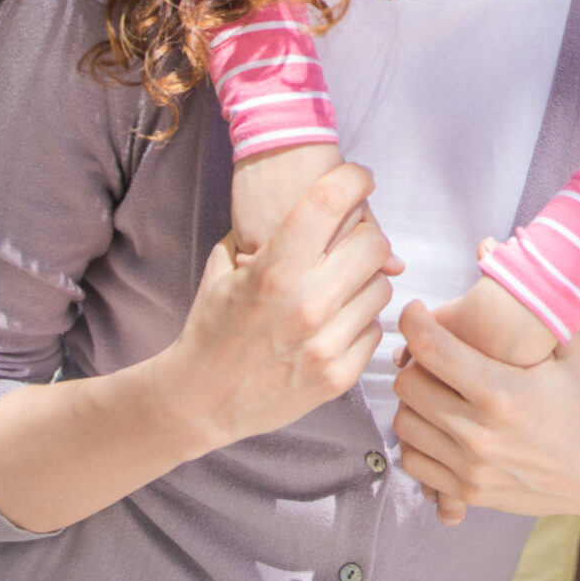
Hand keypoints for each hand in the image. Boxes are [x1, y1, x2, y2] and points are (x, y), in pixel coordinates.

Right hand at [164, 162, 401, 455]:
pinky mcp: (339, 377)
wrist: (197, 401)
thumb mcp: (224, 267)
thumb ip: (271, 231)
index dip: (354, 180)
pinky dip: (361, 321)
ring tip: (338, 287)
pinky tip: (335, 323)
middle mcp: (306, 304)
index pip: (331, 202)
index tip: (360, 179)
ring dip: (365, 280)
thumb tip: (324, 201)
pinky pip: (376, 328)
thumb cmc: (212, 326)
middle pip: (374, 243)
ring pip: (382, 286)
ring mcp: (326, 344)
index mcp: (273, 270)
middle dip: (366, 235)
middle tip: (351, 240)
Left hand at [391, 302, 579, 526]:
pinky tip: (440, 424)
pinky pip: (413, 462)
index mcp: (504, 391)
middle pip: (409, 386)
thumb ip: (531, 301)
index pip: (433, 350)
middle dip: (413, 362)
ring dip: (413, 400)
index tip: (415, 311)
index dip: (414, 322)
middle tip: (430, 352)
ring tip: (436, 387)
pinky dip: (417, 439)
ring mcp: (471, 468)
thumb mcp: (570, 350)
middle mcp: (480, 433)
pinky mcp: (467, 493)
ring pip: (404, 423)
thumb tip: (491, 246)